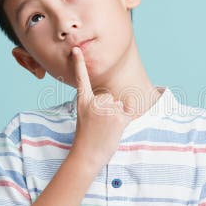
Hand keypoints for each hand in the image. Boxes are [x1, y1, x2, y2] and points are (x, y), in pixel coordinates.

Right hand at [69, 46, 134, 166]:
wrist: (86, 156)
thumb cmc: (86, 140)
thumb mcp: (85, 118)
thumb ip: (96, 106)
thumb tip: (116, 101)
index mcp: (83, 102)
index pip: (81, 79)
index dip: (79, 63)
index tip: (76, 49)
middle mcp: (95, 102)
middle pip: (110, 98)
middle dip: (109, 111)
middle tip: (99, 127)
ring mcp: (107, 109)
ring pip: (119, 105)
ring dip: (116, 117)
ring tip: (105, 130)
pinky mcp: (119, 117)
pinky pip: (129, 112)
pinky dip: (126, 119)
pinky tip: (115, 129)